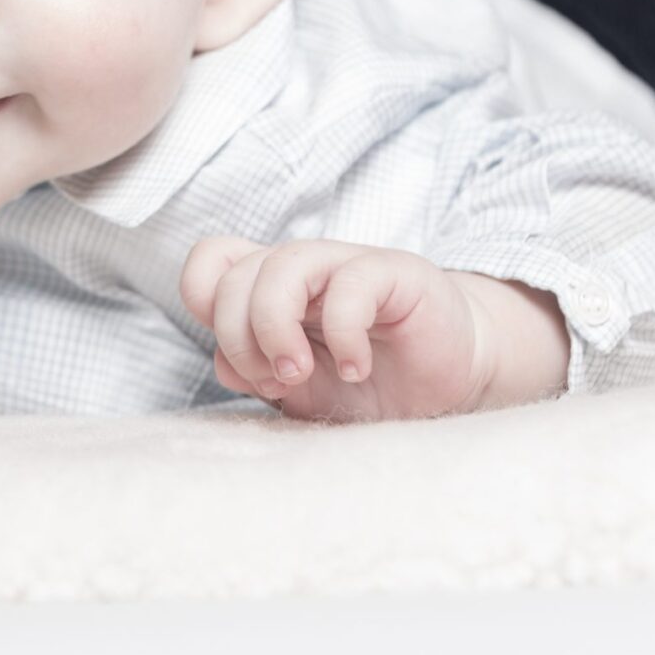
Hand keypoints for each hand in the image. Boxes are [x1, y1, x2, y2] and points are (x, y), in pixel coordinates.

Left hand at [179, 237, 498, 422]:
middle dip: (240, 338)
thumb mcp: (299, 391)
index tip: (241, 363)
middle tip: (279, 380)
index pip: (210, 263)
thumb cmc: (368, 385)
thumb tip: (226, 364)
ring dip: (276, 328)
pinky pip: (351, 284)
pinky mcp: (394, 272)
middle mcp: (302, 269)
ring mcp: (345, 265)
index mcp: (269, 289)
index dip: (206, 304)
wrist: (448, 384)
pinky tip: (357, 368)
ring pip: (282, 265)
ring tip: (302, 373)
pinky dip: (343, 334)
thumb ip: (256, 374)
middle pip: (235, 275)